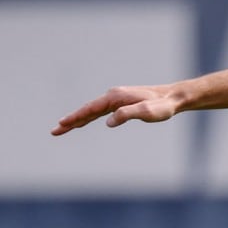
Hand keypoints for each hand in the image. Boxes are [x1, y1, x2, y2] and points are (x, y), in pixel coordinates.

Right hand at [51, 84, 181, 135]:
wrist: (173, 97)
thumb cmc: (162, 106)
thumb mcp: (146, 112)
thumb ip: (127, 115)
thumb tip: (108, 122)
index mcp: (115, 97)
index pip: (91, 109)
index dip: (76, 118)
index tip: (62, 124)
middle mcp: (112, 96)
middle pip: (86, 110)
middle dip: (70, 121)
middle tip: (54, 132)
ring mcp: (115, 99)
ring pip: (91, 111)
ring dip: (77, 120)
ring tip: (62, 128)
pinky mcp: (120, 104)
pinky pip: (99, 112)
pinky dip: (88, 117)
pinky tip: (82, 122)